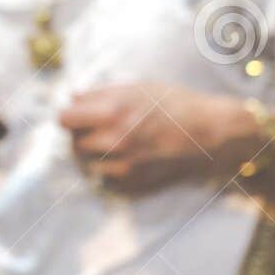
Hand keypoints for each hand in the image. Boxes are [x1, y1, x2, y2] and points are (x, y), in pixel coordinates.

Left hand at [60, 82, 253, 194]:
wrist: (210, 136)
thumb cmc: (176, 106)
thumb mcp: (140, 88)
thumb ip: (101, 93)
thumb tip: (71, 98)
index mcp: (112, 112)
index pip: (64, 119)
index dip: (71, 117)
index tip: (78, 117)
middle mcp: (113, 141)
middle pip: (74, 144)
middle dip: (83, 137)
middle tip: (102, 131)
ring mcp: (120, 167)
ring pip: (87, 165)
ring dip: (96, 156)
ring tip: (119, 145)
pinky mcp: (129, 186)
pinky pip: (104, 181)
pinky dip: (111, 172)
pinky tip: (131, 159)